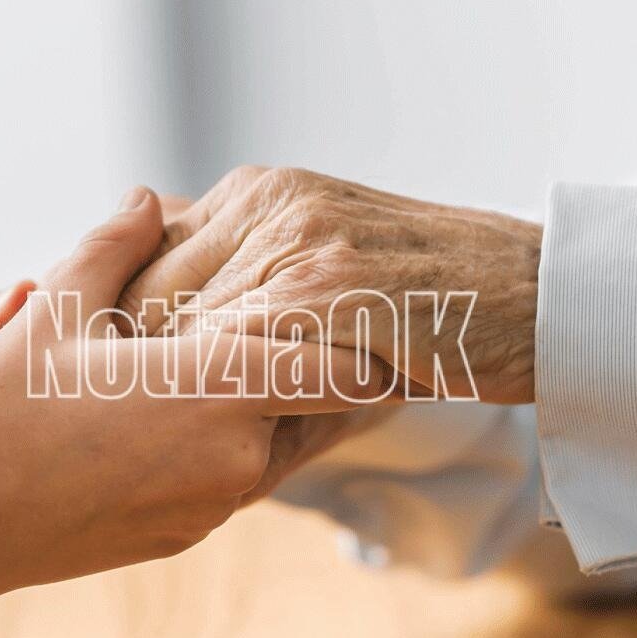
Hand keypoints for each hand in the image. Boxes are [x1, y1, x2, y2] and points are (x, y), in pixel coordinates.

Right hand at [0, 188, 380, 592]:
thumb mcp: (56, 306)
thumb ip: (117, 243)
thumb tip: (149, 197)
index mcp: (218, 391)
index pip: (346, 369)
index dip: (364, 339)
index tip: (362, 312)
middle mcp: (235, 458)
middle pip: (324, 407)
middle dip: (317, 365)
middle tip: (306, 323)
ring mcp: (215, 505)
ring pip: (283, 445)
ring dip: (273, 405)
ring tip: (234, 361)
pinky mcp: (190, 534)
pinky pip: (240, 479)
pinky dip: (233, 444)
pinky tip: (183, 414)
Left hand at [120, 166, 541, 403]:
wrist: (526, 291)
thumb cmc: (420, 291)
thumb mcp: (322, 256)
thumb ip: (245, 266)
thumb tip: (165, 308)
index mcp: (254, 191)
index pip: (143, 256)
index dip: (118, 326)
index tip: (109, 383)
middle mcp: (265, 202)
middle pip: (148, 293)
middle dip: (131, 367)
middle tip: (122, 426)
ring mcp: (295, 240)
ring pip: (186, 332)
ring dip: (175, 397)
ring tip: (168, 446)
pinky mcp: (327, 288)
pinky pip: (243, 357)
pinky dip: (233, 407)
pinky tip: (235, 443)